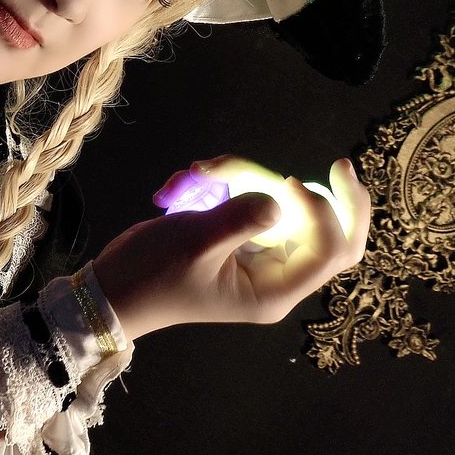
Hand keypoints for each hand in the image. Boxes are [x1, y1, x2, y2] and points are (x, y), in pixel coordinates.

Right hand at [92, 155, 369, 341]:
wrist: (113, 288)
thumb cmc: (151, 274)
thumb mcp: (194, 244)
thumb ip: (241, 219)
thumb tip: (281, 198)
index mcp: (273, 291)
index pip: (329, 251)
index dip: (321, 212)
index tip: (284, 183)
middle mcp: (277, 276)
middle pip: (336, 238)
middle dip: (338, 200)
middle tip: (340, 164)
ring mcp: (262, 256)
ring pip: (291, 210)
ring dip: (255, 179)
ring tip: (204, 169)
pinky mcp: (242, 238)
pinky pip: (257, 203)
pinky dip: (234, 182)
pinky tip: (194, 177)